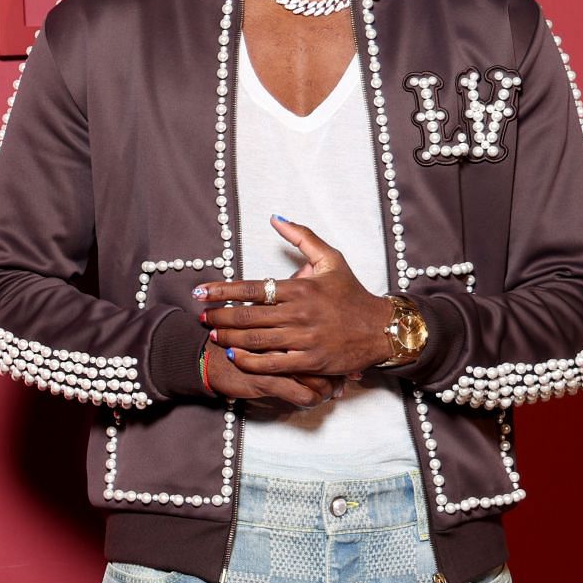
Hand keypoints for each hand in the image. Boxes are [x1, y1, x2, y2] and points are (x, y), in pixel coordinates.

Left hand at [194, 216, 394, 381]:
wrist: (381, 328)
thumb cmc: (352, 293)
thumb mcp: (331, 259)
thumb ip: (302, 237)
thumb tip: (275, 218)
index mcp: (300, 287)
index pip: (251, 287)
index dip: (221, 291)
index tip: (200, 293)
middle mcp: (300, 313)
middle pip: (248, 316)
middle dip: (219, 316)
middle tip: (202, 317)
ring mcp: (305, 338)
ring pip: (256, 340)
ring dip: (229, 338)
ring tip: (213, 334)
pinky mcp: (311, 361)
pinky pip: (273, 363)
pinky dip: (251, 361)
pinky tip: (236, 356)